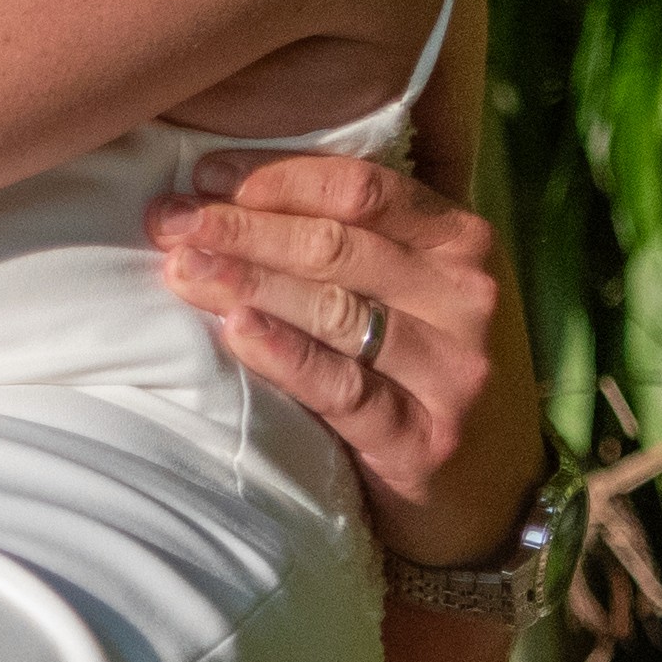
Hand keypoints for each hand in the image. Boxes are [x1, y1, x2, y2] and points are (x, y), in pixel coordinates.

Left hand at [156, 154, 537, 573]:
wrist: (492, 488)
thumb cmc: (428, 364)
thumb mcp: (420, 286)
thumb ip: (358, 236)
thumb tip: (229, 186)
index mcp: (463, 241)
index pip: (360, 188)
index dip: (276, 177)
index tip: (204, 173)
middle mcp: (466, 299)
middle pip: (336, 245)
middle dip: (242, 228)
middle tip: (168, 221)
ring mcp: (451, 372)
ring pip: (334, 311)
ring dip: (247, 282)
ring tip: (181, 268)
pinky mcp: (422, 440)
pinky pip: (343, 389)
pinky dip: (285, 356)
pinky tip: (235, 331)